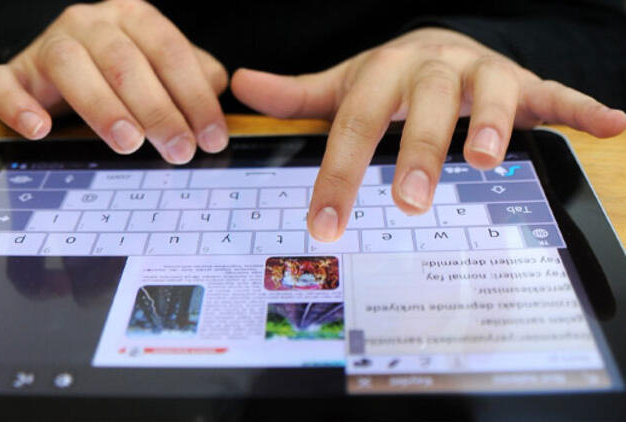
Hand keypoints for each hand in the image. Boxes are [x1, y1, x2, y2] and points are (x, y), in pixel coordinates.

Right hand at [0, 0, 228, 163]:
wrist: (65, 61)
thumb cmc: (127, 71)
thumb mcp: (165, 70)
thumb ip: (195, 79)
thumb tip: (216, 99)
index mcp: (133, 17)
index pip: (170, 51)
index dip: (194, 96)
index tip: (212, 138)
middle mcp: (90, 22)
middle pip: (124, 60)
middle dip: (157, 109)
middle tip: (178, 151)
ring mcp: (48, 44)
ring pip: (69, 65)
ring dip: (101, 106)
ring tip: (128, 143)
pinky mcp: (14, 71)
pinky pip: (3, 82)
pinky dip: (17, 105)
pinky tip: (39, 130)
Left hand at [231, 27, 625, 241]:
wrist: (443, 45)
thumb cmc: (391, 78)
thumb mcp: (345, 84)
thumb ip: (299, 94)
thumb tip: (240, 85)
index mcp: (387, 71)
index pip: (354, 124)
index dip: (337, 175)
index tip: (323, 226)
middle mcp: (437, 67)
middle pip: (427, 105)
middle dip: (419, 149)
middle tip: (407, 199)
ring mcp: (486, 74)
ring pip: (496, 90)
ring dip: (498, 121)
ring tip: (491, 157)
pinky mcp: (529, 85)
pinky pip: (559, 94)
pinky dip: (585, 108)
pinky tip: (613, 126)